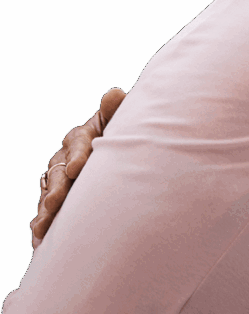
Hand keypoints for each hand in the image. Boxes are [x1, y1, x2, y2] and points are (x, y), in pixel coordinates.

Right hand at [30, 87, 124, 249]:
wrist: (118, 157)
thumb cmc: (121, 135)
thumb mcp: (119, 122)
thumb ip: (115, 111)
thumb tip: (115, 94)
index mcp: (82, 137)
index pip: (78, 145)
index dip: (77, 156)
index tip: (77, 168)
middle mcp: (66, 158)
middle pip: (59, 174)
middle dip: (57, 189)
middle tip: (55, 203)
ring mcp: (60, 180)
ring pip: (50, 195)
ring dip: (47, 211)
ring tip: (43, 227)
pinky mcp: (59, 199)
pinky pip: (50, 212)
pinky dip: (46, 226)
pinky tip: (41, 241)